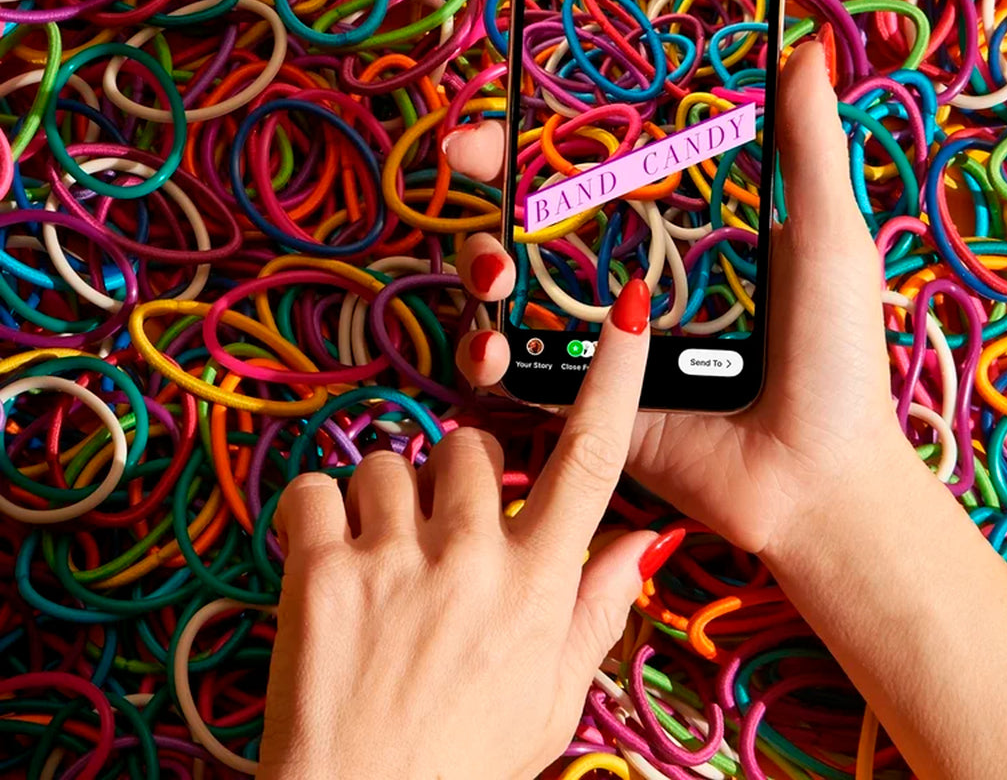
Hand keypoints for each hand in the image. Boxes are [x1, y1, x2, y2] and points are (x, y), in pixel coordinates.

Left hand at [257, 281, 669, 779]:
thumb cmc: (465, 759)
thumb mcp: (554, 693)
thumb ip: (598, 605)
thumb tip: (646, 540)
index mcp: (537, 585)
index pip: (591, 458)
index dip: (615, 377)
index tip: (626, 314)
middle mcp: (473, 557)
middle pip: (467, 442)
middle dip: (452, 472)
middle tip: (435, 530)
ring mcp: (396, 559)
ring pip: (390, 460)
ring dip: (383, 499)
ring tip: (378, 561)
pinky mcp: (320, 569)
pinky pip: (317, 486)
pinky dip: (316, 513)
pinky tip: (326, 558)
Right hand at [447, 41, 904, 554]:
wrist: (815, 478)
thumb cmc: (833, 360)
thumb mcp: (825, 241)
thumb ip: (806, 152)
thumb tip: (803, 52)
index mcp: (673, 233)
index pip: (591, 171)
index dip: (537, 141)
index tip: (496, 123)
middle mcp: (623, 278)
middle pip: (532, 222)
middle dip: (488, 189)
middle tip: (471, 168)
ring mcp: (596, 339)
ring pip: (507, 292)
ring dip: (477, 269)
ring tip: (493, 277)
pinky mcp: (579, 398)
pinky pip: (514, 371)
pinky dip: (487, 356)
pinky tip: (495, 351)